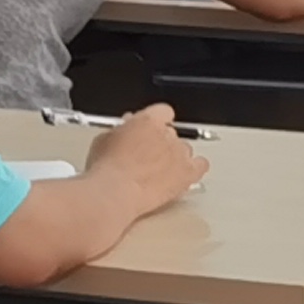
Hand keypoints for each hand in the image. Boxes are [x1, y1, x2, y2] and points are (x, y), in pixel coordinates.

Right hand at [83, 105, 205, 216]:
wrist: (115, 192)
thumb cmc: (106, 169)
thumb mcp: (103, 139)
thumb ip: (120, 130)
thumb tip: (124, 129)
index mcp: (149, 120)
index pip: (162, 112)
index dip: (155, 121)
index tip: (149, 129)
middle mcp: (168, 134)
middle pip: (171, 133)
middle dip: (160, 143)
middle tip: (146, 156)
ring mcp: (180, 153)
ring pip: (185, 149)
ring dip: (175, 157)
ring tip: (159, 171)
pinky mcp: (187, 173)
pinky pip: (201, 166)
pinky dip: (195, 169)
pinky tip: (184, 175)